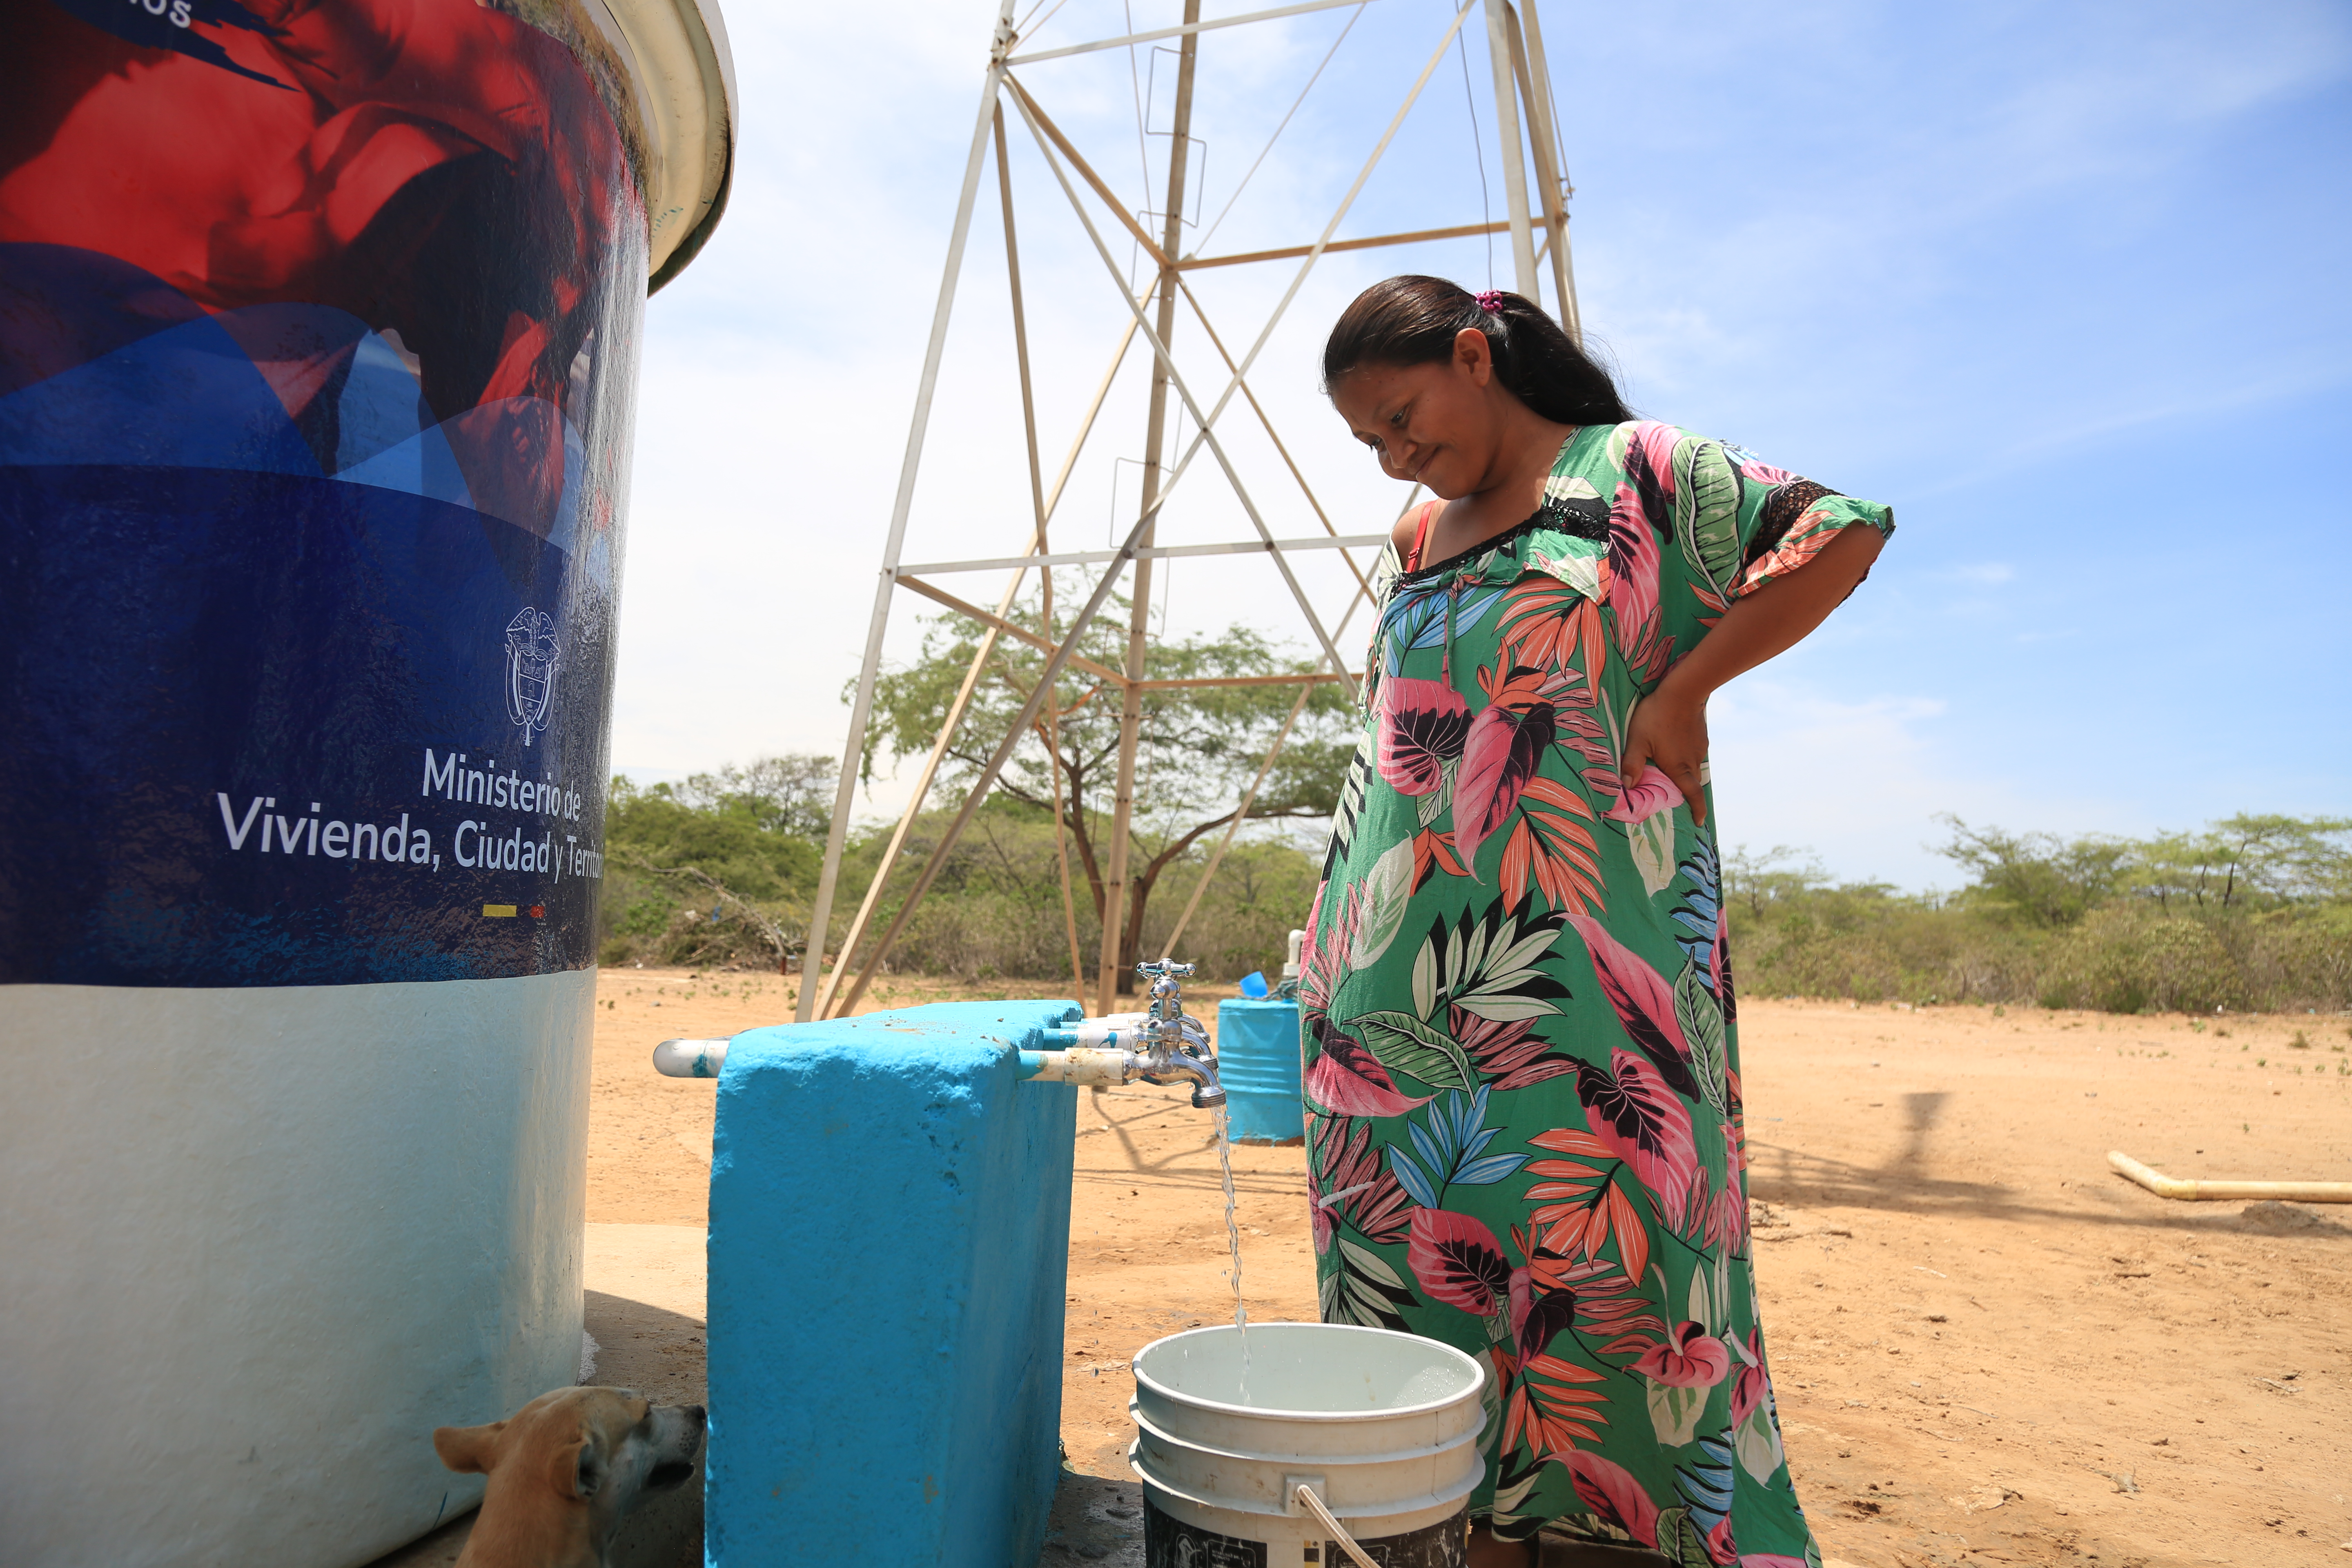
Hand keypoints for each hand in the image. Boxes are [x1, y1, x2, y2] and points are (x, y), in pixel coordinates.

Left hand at [1621, 682, 1709, 826]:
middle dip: (1684, 792)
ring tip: (1669, 767)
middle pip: (1690, 783)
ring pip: (1692, 767)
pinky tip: (1674, 746)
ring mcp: (1699, 748)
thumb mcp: (1637, 740)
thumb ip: (1631, 763)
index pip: (1693, 796)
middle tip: (1672, 795)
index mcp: (1679, 768)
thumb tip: (1626, 787)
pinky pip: (1693, 753)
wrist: (1683, 690)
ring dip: (1683, 771)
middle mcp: (1693, 762)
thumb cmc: (1656, 716)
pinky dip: (1685, 756)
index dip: (1697, 811)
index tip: (1698, 822)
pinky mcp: (1701, 736)